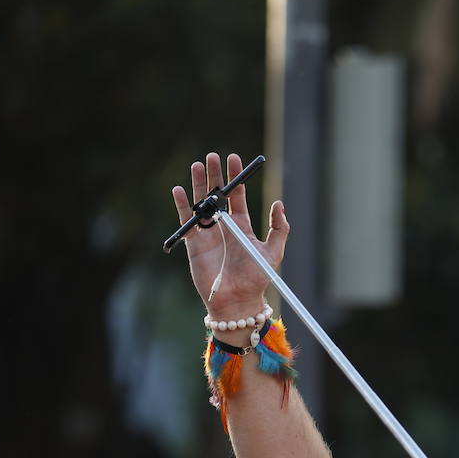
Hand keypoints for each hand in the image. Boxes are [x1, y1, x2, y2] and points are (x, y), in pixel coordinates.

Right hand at [171, 152, 288, 320]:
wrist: (237, 301)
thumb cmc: (257, 279)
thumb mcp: (273, 252)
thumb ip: (279, 229)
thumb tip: (279, 203)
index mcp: (242, 227)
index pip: (237, 196)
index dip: (235, 178)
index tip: (234, 159)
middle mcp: (224, 228)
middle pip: (217, 195)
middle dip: (214, 175)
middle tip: (213, 156)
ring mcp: (208, 235)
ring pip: (200, 204)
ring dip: (198, 185)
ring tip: (197, 165)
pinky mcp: (194, 244)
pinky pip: (186, 221)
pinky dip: (181, 205)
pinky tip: (179, 190)